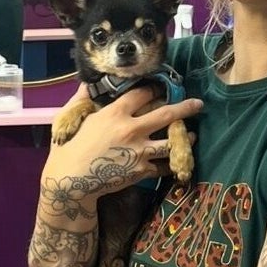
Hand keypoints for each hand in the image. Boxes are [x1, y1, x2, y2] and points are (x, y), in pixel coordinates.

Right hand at [41, 85, 201, 199]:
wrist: (71, 180)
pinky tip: (178, 160)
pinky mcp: (141, 170)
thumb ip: (81, 100)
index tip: (161, 88)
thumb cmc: (68, 148)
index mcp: (115, 113)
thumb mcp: (70, 119)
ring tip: (191, 135)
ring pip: (170, 141)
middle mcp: (131, 129)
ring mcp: (139, 151)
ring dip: (184, 138)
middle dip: (184, 107)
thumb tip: (85, 86)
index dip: (154, 89)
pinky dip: (171, 163)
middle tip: (198, 104)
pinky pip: (163, 166)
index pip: (142, 94)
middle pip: (165, 114)